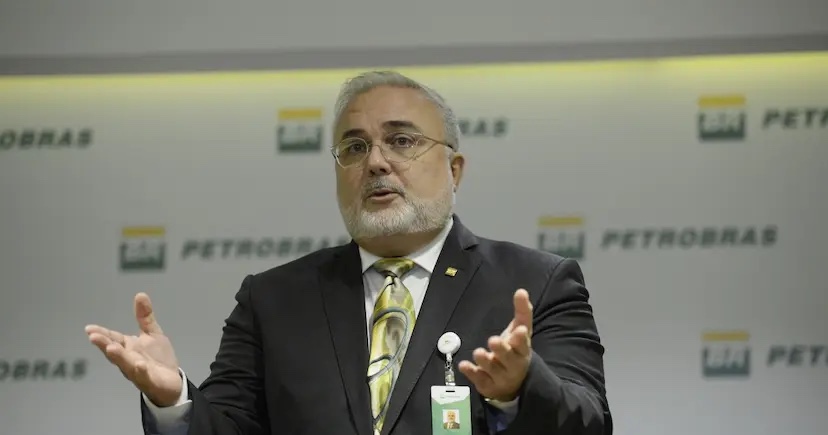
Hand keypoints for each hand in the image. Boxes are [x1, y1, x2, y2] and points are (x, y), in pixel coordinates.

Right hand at [85, 292, 182, 406]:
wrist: (172, 382)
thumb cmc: (158, 358)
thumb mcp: (153, 334)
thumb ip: (145, 317)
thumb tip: (140, 295)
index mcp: (128, 347)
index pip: (112, 338)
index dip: (101, 333)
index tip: (89, 328)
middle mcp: (128, 359)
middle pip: (114, 351)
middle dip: (104, 344)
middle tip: (93, 337)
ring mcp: (137, 371)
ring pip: (125, 364)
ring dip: (118, 357)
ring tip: (111, 348)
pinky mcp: (149, 381)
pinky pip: (143, 376)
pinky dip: (140, 371)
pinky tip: (140, 365)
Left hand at [458, 289, 532, 401]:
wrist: (514, 382)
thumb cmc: (515, 350)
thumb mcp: (520, 331)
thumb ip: (522, 312)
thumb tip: (521, 291)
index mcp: (522, 351)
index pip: (523, 345)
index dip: (521, 339)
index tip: (519, 330)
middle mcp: (513, 365)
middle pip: (508, 358)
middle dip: (501, 350)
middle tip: (493, 340)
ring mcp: (500, 377)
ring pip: (492, 369)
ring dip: (485, 361)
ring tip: (478, 352)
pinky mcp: (487, 384)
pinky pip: (479, 379)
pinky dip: (471, 372)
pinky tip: (463, 365)